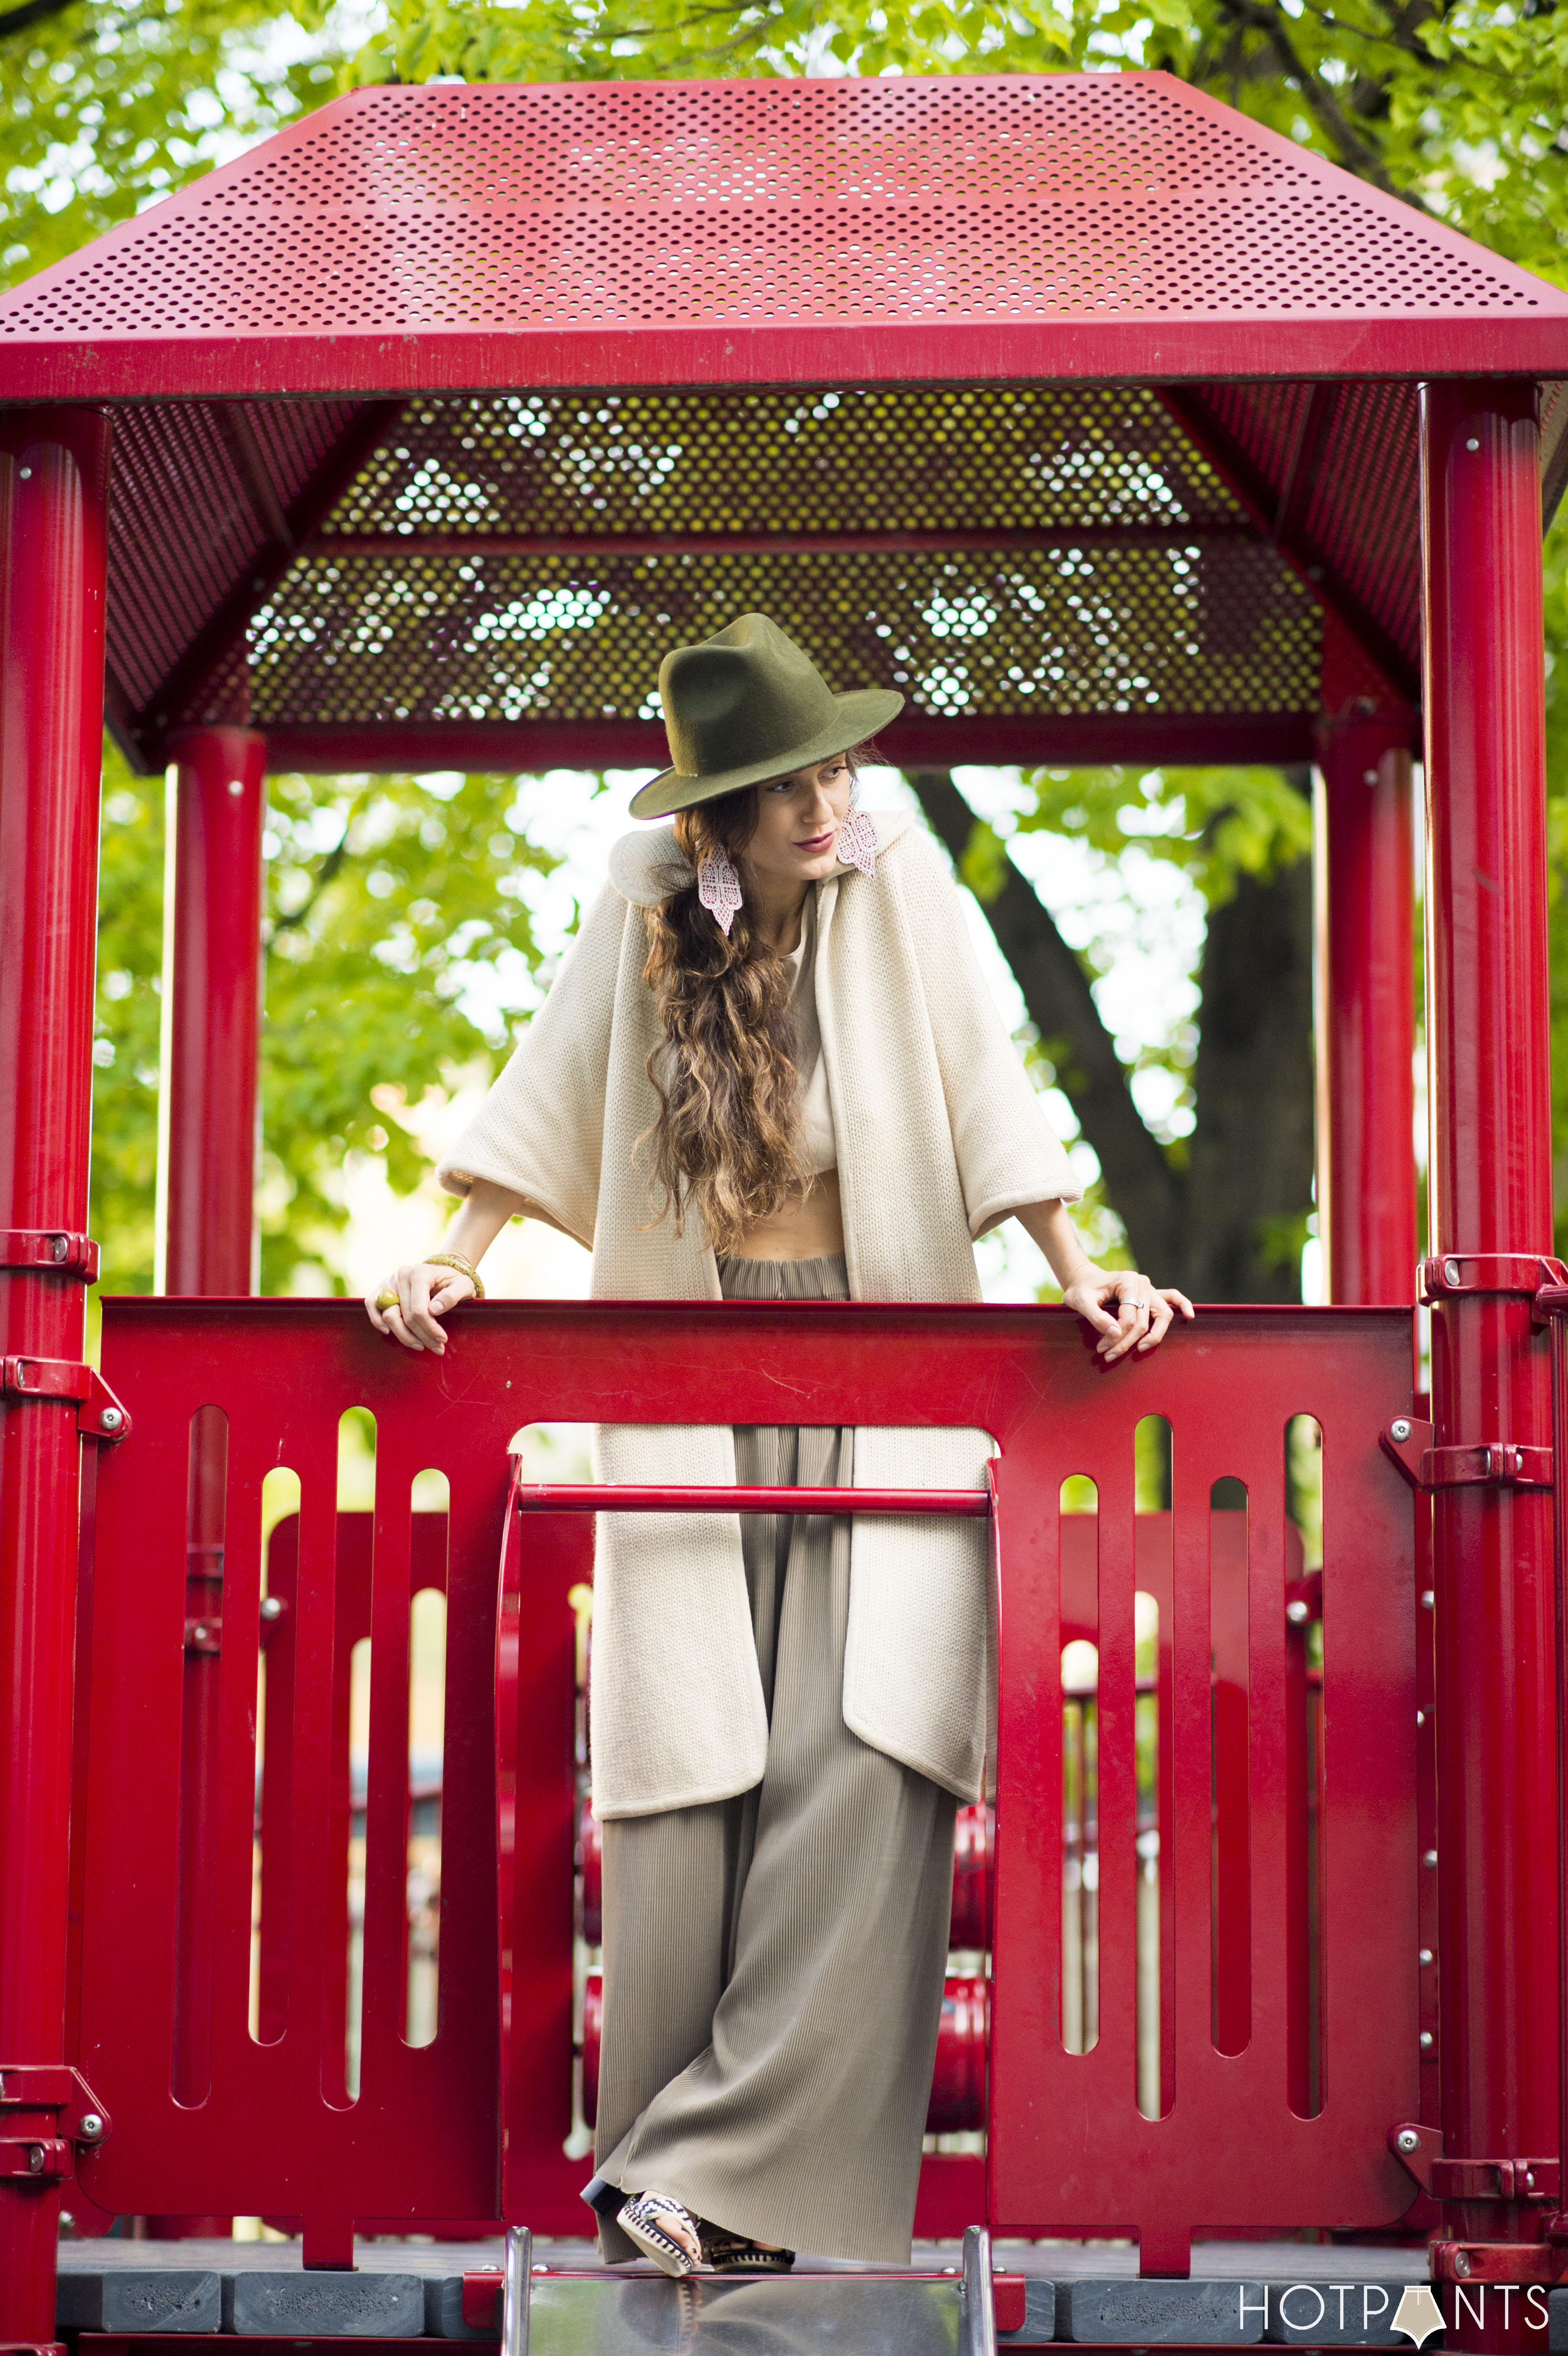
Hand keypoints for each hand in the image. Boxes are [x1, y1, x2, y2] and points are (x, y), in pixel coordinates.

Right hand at [365, 1261, 476, 1354]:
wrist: (442, 1273)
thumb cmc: (453, 1281)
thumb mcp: (464, 1285)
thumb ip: (452, 1295)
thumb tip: (434, 1310)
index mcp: (420, 1273)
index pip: (419, 1309)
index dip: (430, 1328)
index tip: (442, 1339)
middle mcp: (402, 1275)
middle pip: (405, 1316)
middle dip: (422, 1336)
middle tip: (437, 1347)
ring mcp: (390, 1281)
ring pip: (389, 1315)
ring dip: (404, 1335)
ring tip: (420, 1345)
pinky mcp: (382, 1288)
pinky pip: (372, 1305)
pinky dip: (377, 1320)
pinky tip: (389, 1332)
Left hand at [1060, 1266, 1194, 1362]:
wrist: (1083, 1279)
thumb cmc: (1080, 1289)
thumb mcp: (1080, 1301)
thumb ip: (1096, 1317)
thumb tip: (1115, 1333)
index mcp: (1127, 1281)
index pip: (1129, 1317)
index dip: (1116, 1337)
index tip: (1101, 1348)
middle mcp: (1142, 1284)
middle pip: (1144, 1320)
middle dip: (1128, 1341)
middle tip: (1110, 1355)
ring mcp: (1149, 1288)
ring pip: (1163, 1314)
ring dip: (1154, 1335)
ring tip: (1141, 1348)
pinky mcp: (1151, 1294)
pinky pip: (1172, 1297)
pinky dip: (1182, 1305)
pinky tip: (1189, 1316)